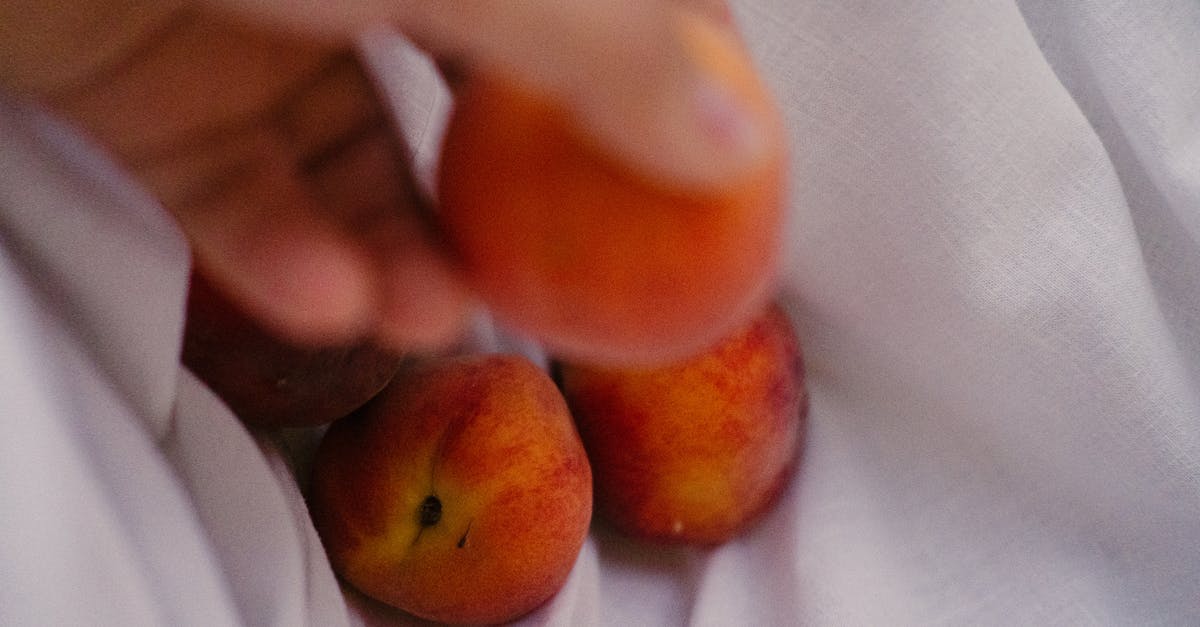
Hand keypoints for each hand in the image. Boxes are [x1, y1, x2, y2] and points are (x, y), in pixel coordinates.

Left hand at [0, 0, 765, 351]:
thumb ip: (601, 52)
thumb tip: (734, 144)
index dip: (662, 75)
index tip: (701, 175)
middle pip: (478, 91)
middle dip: (523, 196)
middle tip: (564, 281)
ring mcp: (256, 18)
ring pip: (352, 157)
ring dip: (400, 251)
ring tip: (431, 319)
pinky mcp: (151, 83)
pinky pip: (235, 187)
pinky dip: (282, 254)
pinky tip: (325, 301)